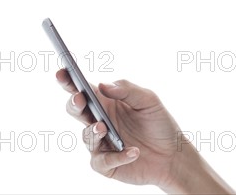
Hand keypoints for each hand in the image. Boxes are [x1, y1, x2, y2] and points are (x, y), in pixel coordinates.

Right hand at [56, 69, 190, 190]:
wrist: (173, 155)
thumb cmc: (159, 123)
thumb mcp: (149, 101)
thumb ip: (127, 90)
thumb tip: (102, 86)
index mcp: (107, 102)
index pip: (83, 89)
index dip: (69, 80)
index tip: (62, 71)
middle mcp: (100, 121)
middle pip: (76, 110)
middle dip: (74, 103)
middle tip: (79, 99)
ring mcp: (101, 143)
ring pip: (86, 136)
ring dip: (94, 131)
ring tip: (104, 127)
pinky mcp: (106, 164)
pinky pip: (102, 161)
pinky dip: (117, 156)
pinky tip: (133, 151)